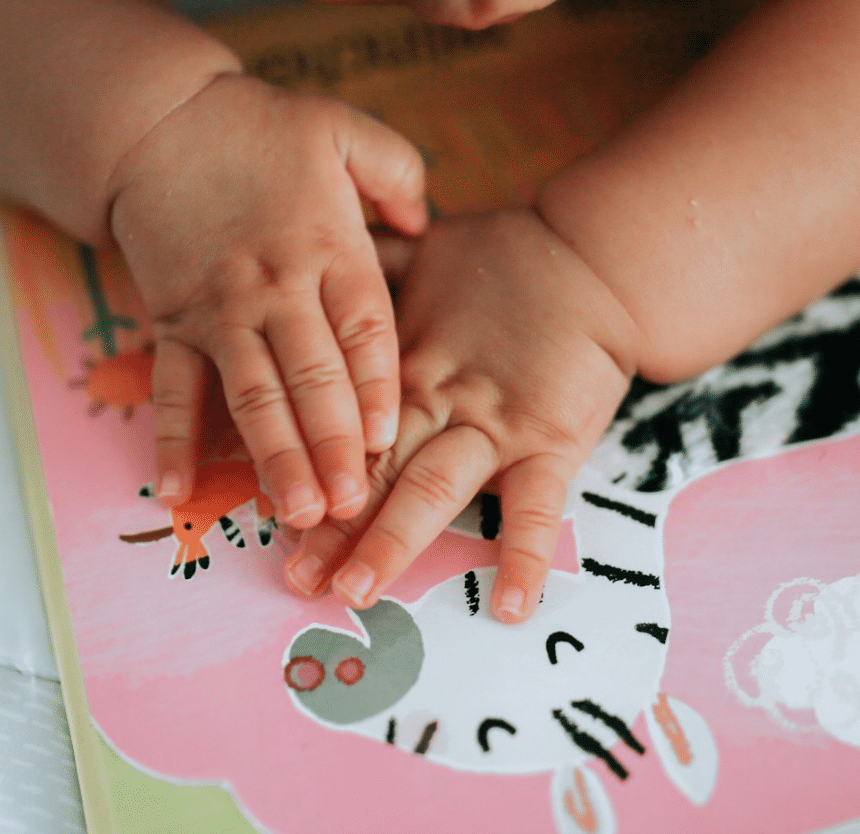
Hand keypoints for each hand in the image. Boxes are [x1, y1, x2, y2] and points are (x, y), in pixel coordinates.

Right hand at [109, 73, 426, 528]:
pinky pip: (172, 389)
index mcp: (327, 247)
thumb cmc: (258, 129)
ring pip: (250, 396)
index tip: (391, 438)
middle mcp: (275, 289)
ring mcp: (220, 312)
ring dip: (273, 457)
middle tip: (353, 505)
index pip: (362, 328)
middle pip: (310, 377)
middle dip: (332, 444)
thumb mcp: (342, 129)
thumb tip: (429, 224)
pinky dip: (171, 440)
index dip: (376, 385)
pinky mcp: (173, 324)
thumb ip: (398, 174)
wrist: (153, 122)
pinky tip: (177, 491)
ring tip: (296, 513)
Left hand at [283, 208, 640, 621]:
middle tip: (295, 577)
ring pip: (435, 486)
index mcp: (398, 360)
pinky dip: (522, 555)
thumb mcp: (419, 251)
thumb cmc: (503, 256)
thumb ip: (365, 265)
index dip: (303, 465)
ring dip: (394, 539)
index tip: (266, 510)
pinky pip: (538, 506)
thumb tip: (306, 256)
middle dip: (332, 525)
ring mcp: (494, 422)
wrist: (593, 256)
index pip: (339, 423)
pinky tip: (508, 608)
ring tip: (356, 590)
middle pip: (374, 467)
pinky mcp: (550, 438)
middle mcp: (438, 397)